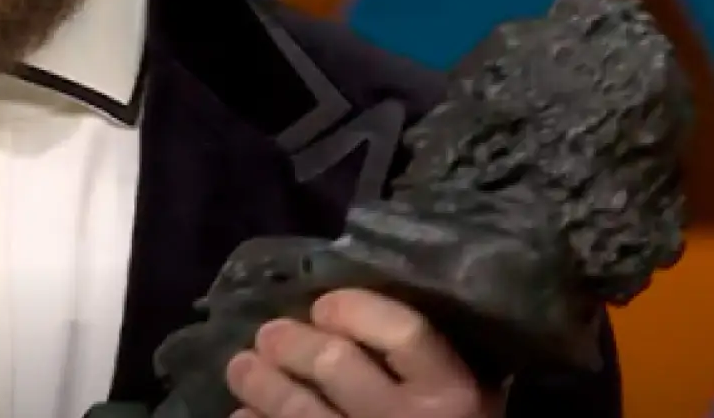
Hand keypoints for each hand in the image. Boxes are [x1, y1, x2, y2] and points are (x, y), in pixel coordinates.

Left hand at [224, 289, 499, 417]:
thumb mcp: (471, 406)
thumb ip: (432, 367)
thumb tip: (362, 319)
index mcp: (452, 394)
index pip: (402, 332)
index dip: (355, 310)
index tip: (325, 306)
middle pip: (333, 362)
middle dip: (291, 343)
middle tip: (268, 336)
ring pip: (297, 408)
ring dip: (260, 383)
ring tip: (242, 369)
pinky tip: (245, 416)